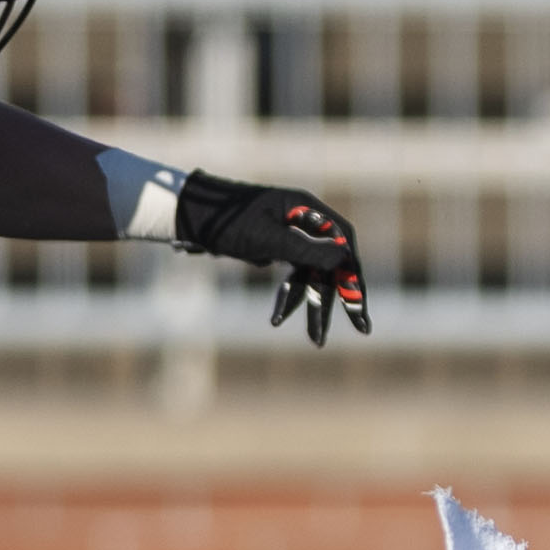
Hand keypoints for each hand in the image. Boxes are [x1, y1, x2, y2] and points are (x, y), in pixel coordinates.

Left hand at [175, 172, 371, 344]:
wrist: (190, 216)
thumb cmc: (227, 223)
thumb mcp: (268, 239)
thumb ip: (307, 249)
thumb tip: (347, 257)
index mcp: (307, 209)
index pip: (343, 244)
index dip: (352, 275)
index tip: (357, 305)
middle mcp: (305, 220)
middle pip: (331, 263)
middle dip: (337, 299)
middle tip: (358, 328)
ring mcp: (292, 234)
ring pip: (312, 274)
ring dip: (313, 306)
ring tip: (316, 340)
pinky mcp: (279, 247)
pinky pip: (294, 275)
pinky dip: (290, 297)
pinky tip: (278, 317)